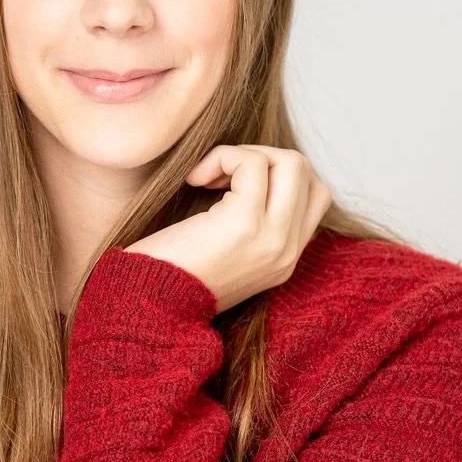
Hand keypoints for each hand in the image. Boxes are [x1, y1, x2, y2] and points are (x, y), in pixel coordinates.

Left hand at [124, 145, 332, 312]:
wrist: (147, 307)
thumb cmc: (168, 272)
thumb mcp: (222, 252)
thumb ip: (250, 224)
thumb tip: (251, 171)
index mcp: (284, 258)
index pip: (314, 195)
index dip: (274, 174)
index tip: (230, 185)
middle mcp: (287, 251)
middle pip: (306, 172)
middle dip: (261, 156)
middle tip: (220, 175)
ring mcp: (272, 239)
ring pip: (291, 162)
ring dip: (244, 154)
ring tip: (208, 176)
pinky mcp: (245, 224)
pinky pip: (251, 164)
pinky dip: (222, 157)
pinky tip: (193, 179)